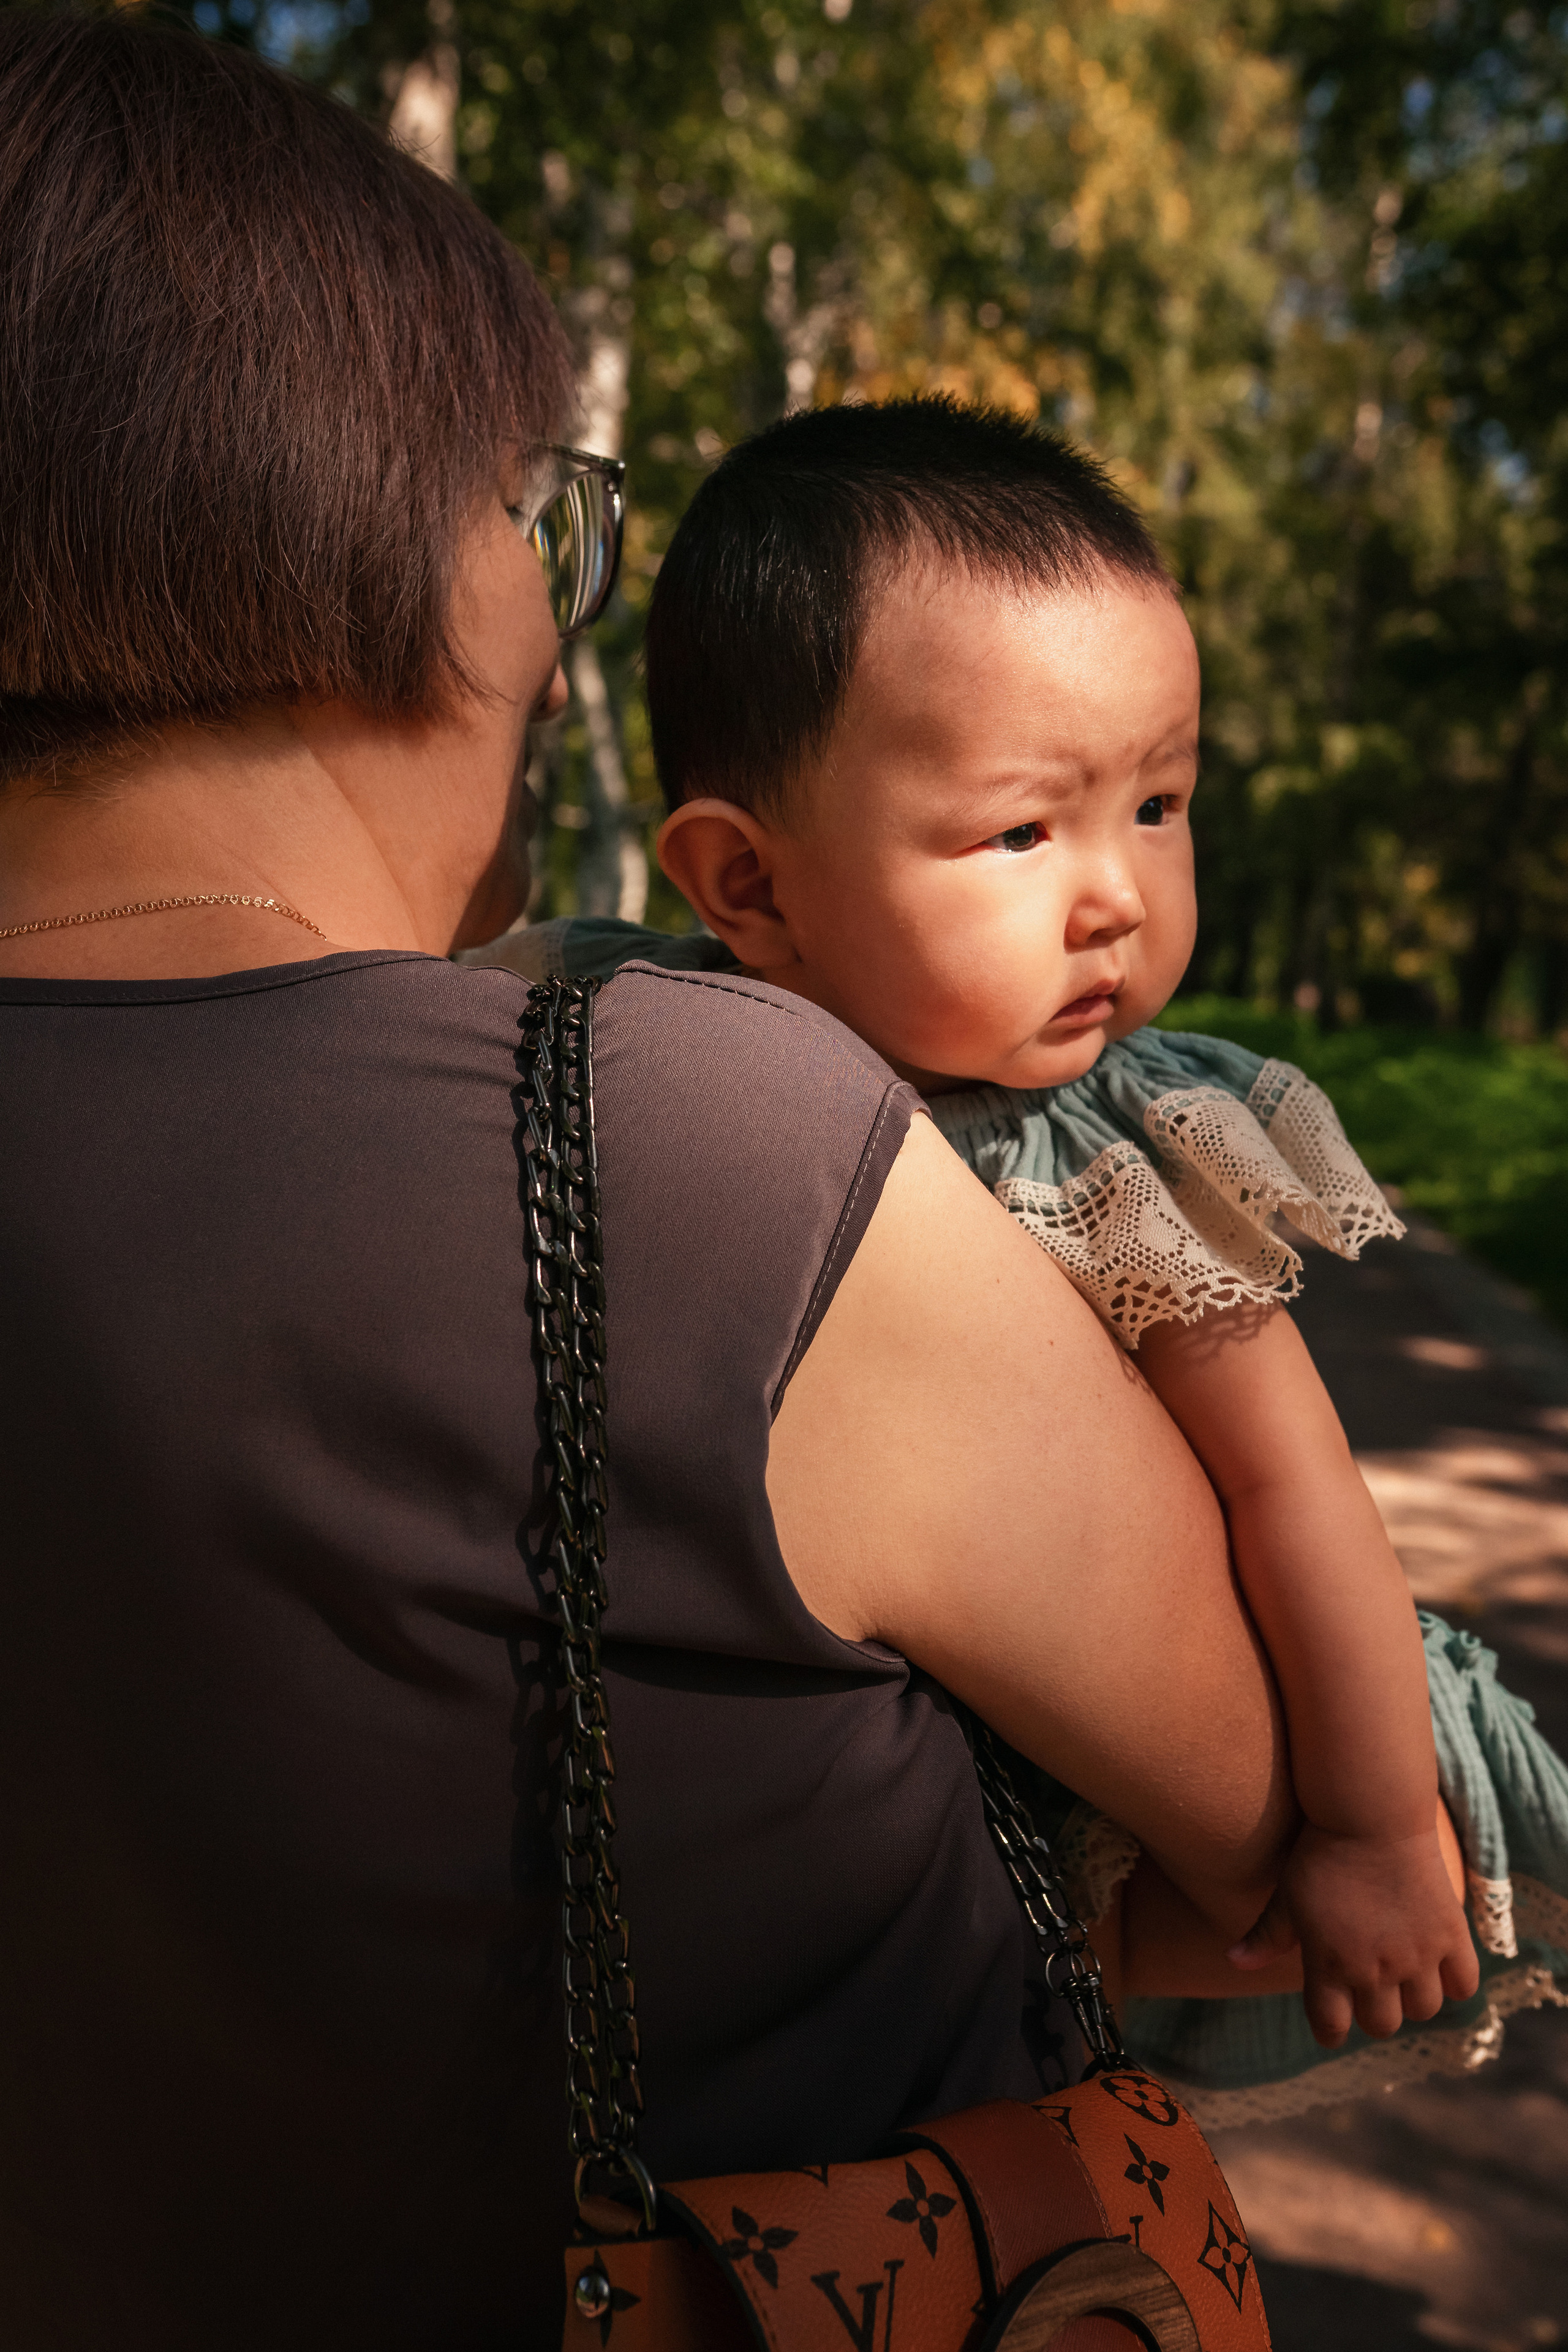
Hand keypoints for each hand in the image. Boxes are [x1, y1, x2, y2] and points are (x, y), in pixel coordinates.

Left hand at [1227, 1819, 1479, 2045]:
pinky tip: (1438, 1964)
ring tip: (1403, 1975)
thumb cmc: (1320, 1854)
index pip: (1331, 2028)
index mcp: (1330, 1964)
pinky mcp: (1451, 1934)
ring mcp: (1418, 1955)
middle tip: (1369, 1991)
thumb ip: (1266, 1935)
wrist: (1370, 1814)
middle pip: (1381, 2025)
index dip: (1329, 2031)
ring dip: (1412, 1999)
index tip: (1332, 2025)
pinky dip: (1453, 1981)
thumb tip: (1233, 1962)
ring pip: (1424, 2010)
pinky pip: (1463, 1984)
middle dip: (1372, 2013)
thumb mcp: (1286, 1895)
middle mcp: (1375, 1970)